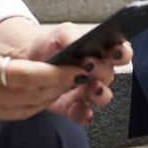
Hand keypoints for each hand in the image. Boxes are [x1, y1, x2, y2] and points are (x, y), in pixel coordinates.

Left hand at [0, 18, 132, 124]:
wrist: (25, 61)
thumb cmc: (48, 44)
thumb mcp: (59, 33)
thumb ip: (72, 35)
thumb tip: (81, 41)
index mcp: (100, 51)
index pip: (120, 52)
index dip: (122, 53)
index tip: (115, 52)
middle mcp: (97, 72)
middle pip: (109, 74)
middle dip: (102, 71)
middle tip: (89, 66)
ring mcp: (85, 90)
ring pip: (102, 96)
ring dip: (99, 94)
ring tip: (90, 89)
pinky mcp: (71, 106)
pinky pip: (82, 113)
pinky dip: (84, 114)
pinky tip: (84, 112)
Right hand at [0, 38, 88, 129]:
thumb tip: (8, 60)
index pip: (29, 77)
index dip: (56, 75)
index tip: (75, 68)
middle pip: (32, 97)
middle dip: (59, 87)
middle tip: (78, 75)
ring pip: (23, 111)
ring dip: (45, 99)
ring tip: (61, 86)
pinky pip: (6, 115)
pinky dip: (25, 107)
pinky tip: (33, 97)